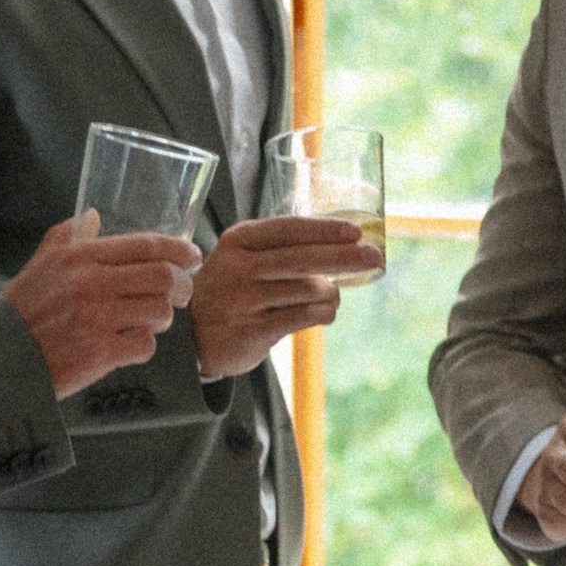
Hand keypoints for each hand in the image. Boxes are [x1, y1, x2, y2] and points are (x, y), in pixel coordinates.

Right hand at [4, 217, 201, 398]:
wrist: (0, 355)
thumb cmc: (24, 308)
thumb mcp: (41, 262)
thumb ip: (69, 236)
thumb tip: (94, 215)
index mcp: (78, 257)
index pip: (145, 245)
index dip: (178, 249)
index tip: (193, 255)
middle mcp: (89, 284)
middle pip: (163, 277)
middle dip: (182, 286)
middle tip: (181, 293)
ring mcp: (96, 319)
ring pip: (160, 312)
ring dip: (162, 319)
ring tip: (149, 321)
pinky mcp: (100, 352)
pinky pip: (145, 345)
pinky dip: (143, 346)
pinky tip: (129, 344)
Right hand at [188, 214, 377, 379]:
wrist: (190, 336)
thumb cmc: (230, 291)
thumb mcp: (242, 259)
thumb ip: (282, 250)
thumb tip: (344, 246)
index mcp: (239, 241)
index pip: (289, 229)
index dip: (325, 229)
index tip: (356, 232)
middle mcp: (238, 267)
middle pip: (303, 258)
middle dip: (345, 257)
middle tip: (375, 257)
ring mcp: (243, 300)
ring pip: (307, 289)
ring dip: (332, 293)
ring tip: (333, 295)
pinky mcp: (251, 331)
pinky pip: (302, 317)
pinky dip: (323, 313)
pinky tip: (327, 312)